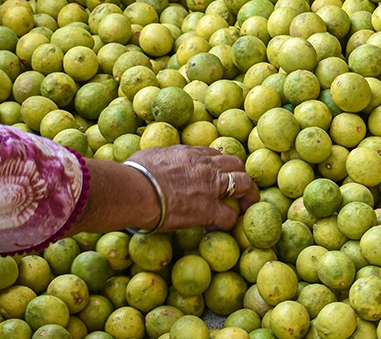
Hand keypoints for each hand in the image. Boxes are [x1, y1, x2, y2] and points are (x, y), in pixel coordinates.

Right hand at [129, 145, 258, 231]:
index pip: (214, 155)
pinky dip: (228, 222)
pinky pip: (230, 216)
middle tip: (238, 188)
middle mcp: (206, 166)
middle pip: (236, 164)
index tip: (215, 174)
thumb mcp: (150, 155)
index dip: (218, 165)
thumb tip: (153, 162)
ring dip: (246, 195)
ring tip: (243, 206)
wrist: (136, 190)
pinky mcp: (209, 209)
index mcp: (191, 153)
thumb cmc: (134, 174)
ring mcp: (211, 186)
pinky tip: (219, 227)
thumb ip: (160, 157)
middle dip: (240, 174)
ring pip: (244, 183)